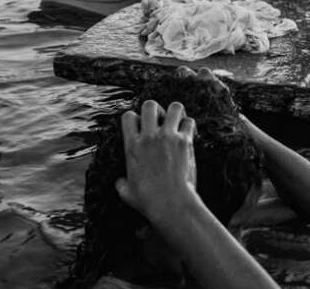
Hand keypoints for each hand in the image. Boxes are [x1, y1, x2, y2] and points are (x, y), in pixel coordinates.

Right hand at [115, 100, 197, 224]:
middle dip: (157, 110)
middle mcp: (149, 137)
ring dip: (176, 113)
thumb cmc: (148, 201)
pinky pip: (189, 122)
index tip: (143, 129)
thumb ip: (121, 183)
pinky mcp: (184, 141)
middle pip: (150, 104)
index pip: (128, 116)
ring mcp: (167, 137)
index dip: (136, 118)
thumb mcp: (126, 192)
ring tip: (178, 123)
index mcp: (132, 146)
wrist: (170, 204)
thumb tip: (119, 182)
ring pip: (174, 107)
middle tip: (162, 123)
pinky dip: (190, 126)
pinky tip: (190, 136)